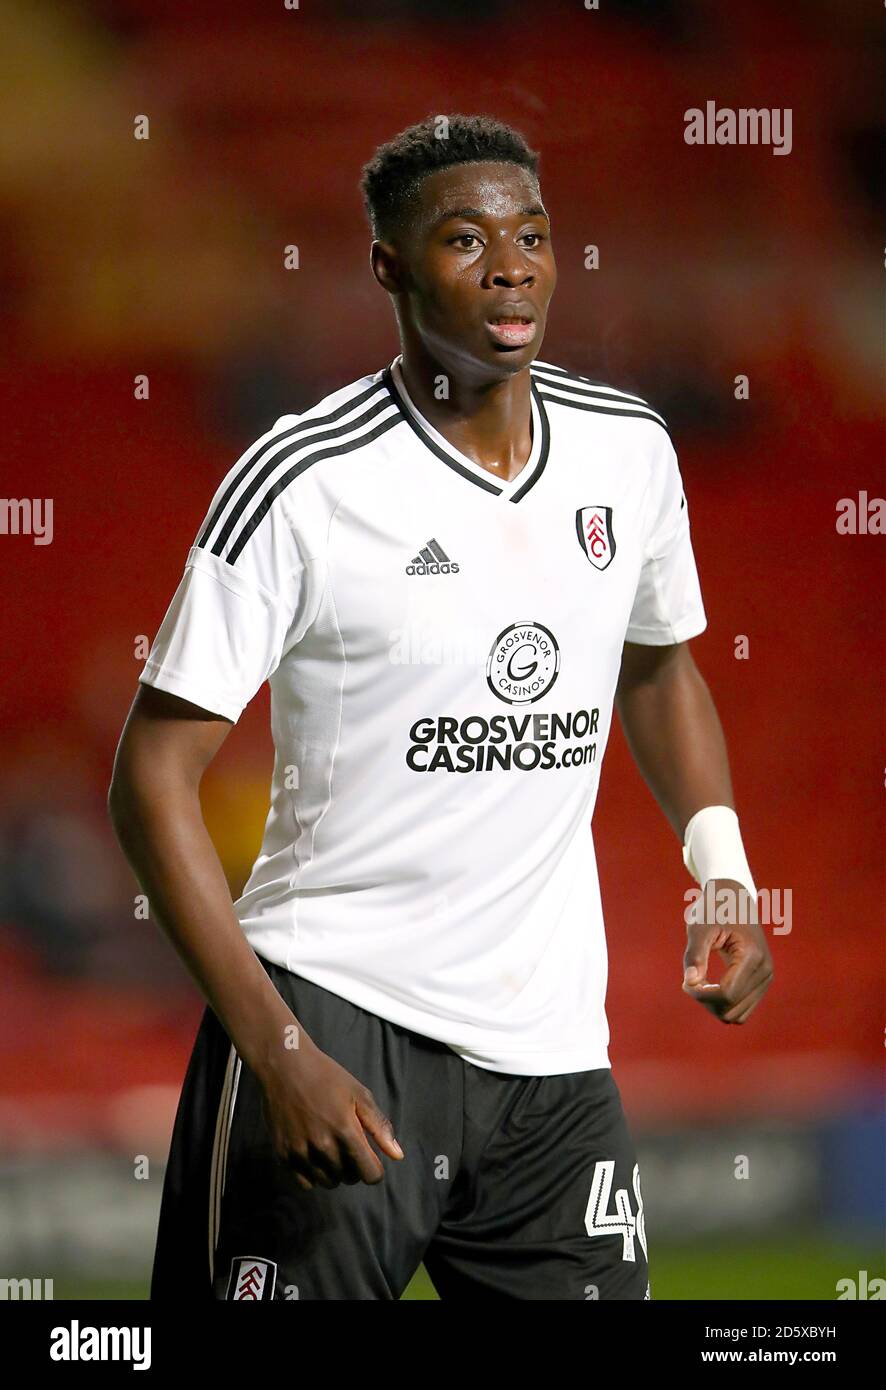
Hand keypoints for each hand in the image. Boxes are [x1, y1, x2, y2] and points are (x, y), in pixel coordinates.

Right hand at [256, 1038, 403, 1190]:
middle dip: (354, 1166)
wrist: (284, 1066)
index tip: (369, 1156)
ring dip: (334, 1171)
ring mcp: (300, 1152)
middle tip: (346, 1144)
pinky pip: (305, 1183)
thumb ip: (379, 1127)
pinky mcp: (282, 1155)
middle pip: (349, 1178)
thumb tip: (398, 1156)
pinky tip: (313, 1155)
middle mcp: (322, 1146)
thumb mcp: (359, 1094)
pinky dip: (313, 1175)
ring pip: (328, 1183)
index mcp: (346, 1131)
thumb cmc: (326, 1077)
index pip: (370, 1174)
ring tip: (330, 1148)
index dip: (374, 1168)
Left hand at [682, 878, 773, 1023]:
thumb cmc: (714, 909)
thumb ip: (695, 954)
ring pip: (736, 1015)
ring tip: (700, 981)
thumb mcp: (699, 927)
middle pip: (731, 1009)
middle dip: (705, 1001)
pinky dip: (721, 1004)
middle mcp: (765, 971)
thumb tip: (689, 982)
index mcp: (752, 956)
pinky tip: (709, 985)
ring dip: (713, 1005)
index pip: (726, 994)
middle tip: (690, 979)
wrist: (733, 898)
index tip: (685, 981)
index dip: (700, 994)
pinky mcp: (761, 983)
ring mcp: (766, 979)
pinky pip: (741, 1009)